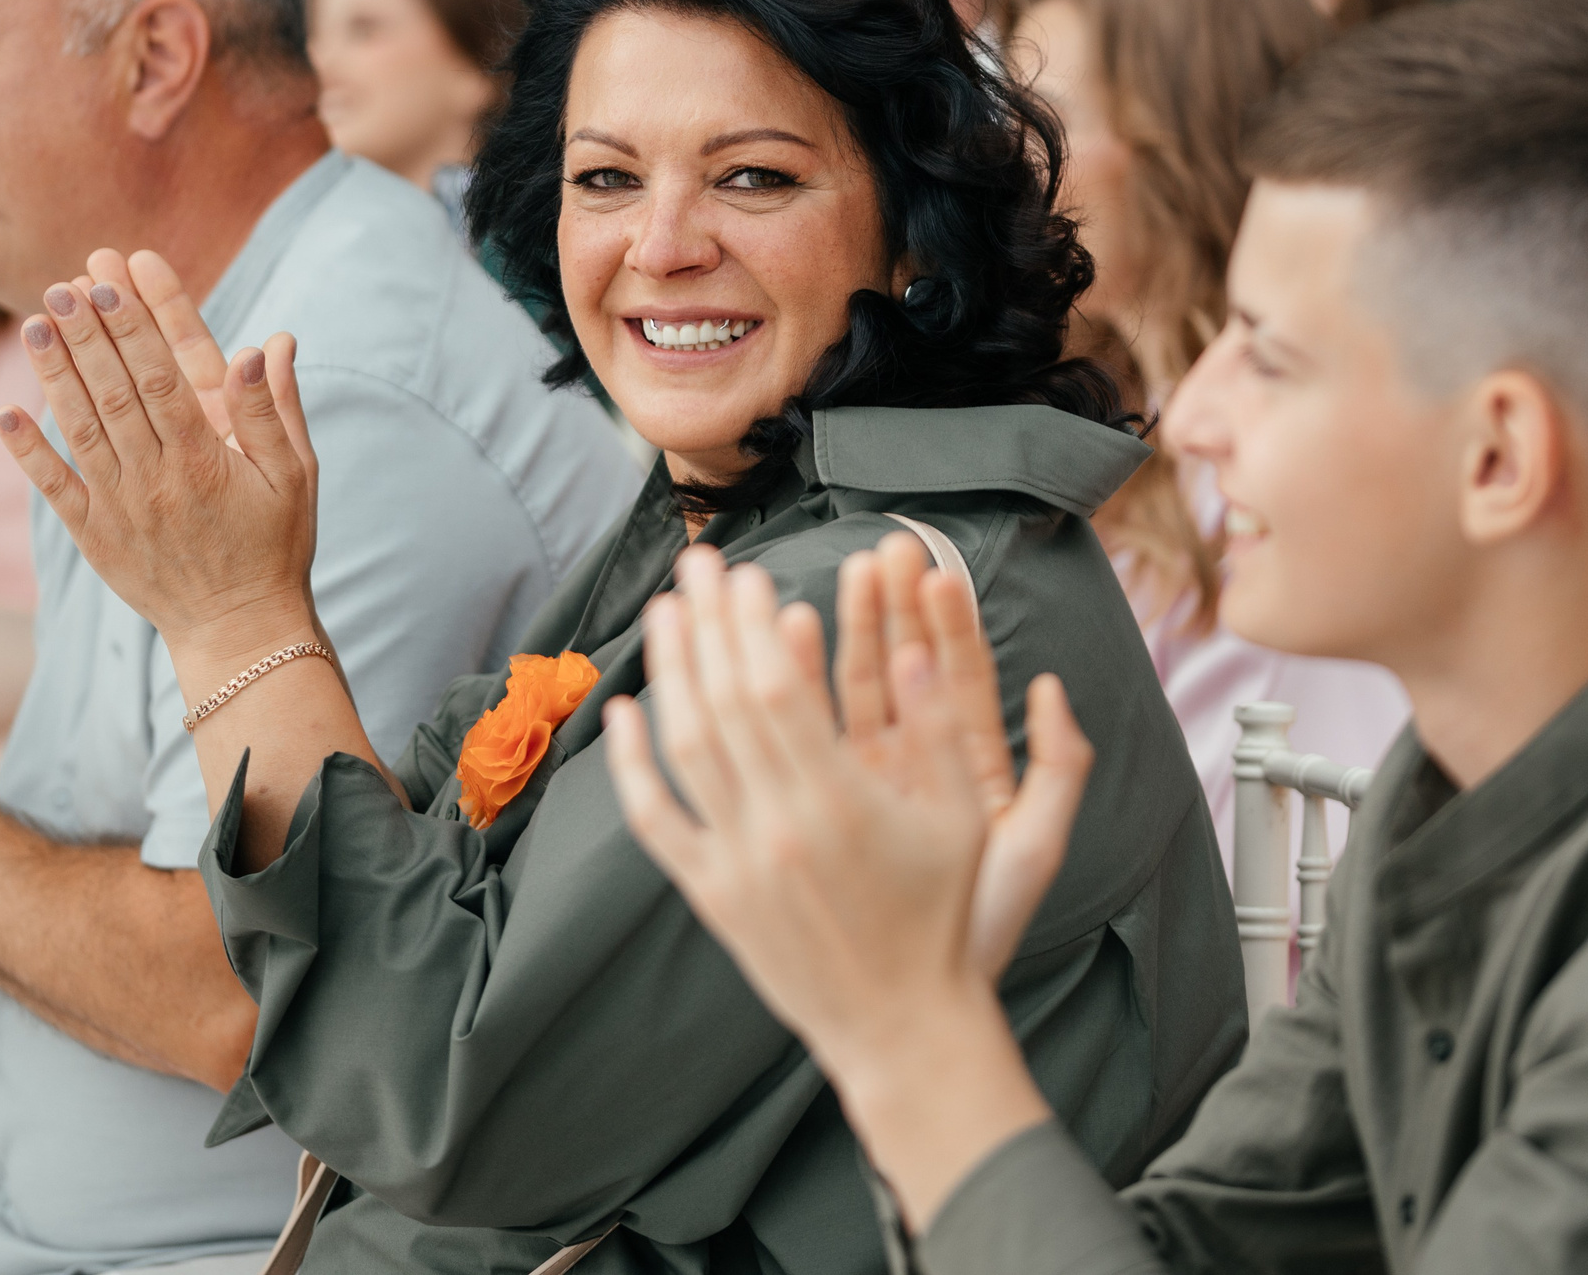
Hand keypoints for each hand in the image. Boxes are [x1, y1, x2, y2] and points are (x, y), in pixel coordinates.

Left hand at [0, 248, 321, 658]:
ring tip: (35, 322)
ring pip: (81, 429)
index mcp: (206, 458)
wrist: (239, 629)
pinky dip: (29, 452)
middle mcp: (157, 478)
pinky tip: (7, 413)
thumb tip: (267, 344)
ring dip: (55, 374)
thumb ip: (275, 410)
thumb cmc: (274, 545)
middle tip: (63, 284)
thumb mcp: (295, 475)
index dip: (133, 327)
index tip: (110, 281)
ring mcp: (121, 508)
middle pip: (115, 392)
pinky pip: (55, 489)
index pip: (163, 377)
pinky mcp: (96, 537)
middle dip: (87, 334)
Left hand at [605, 538, 1093, 1071]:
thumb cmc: (944, 916)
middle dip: (709, 623)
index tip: (749, 573)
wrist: (901, 1025)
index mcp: (839, 803)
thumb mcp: (964, 818)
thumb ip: (941, 729)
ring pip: (684, 750)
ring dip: (670, 673)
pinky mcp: (711, 895)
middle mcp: (775, 828)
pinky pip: (657, 820)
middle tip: (699, 562)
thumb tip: (917, 649)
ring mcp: (735, 863)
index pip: (777, 688)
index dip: (754, 623)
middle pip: (724, 702)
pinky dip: (632, 765)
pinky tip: (623, 713)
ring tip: (664, 611)